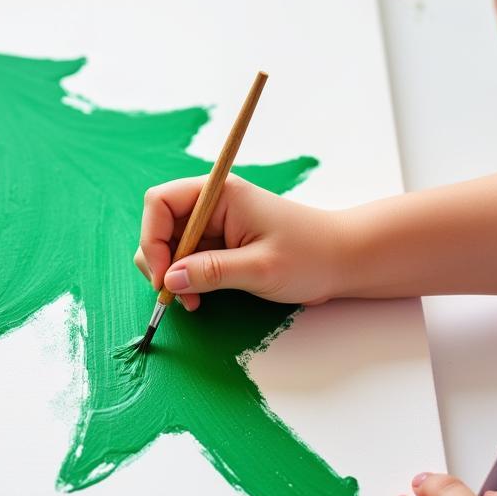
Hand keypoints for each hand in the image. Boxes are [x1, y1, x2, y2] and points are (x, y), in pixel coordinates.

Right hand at [133, 174, 346, 310]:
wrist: (343, 261)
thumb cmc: (310, 256)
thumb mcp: (260, 268)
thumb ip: (213, 271)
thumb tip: (170, 279)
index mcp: (220, 194)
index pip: (161, 202)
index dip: (153, 238)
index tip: (164, 275)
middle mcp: (212, 205)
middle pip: (160, 225)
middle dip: (160, 261)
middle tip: (173, 295)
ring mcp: (215, 225)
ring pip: (170, 246)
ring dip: (172, 274)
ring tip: (190, 301)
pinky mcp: (220, 244)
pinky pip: (187, 259)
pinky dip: (185, 280)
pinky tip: (197, 298)